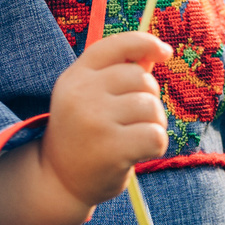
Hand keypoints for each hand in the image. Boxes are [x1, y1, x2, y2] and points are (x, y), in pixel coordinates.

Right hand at [39, 31, 171, 203]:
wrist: (58, 181)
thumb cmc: (83, 134)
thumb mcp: (88, 97)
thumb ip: (118, 73)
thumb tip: (156, 52)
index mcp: (75, 76)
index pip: (116, 45)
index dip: (146, 43)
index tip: (165, 52)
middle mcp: (81, 94)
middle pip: (142, 78)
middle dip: (148, 98)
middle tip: (132, 121)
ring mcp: (95, 121)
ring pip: (152, 108)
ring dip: (153, 124)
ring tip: (133, 137)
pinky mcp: (112, 148)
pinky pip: (156, 136)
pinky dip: (155, 146)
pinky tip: (137, 153)